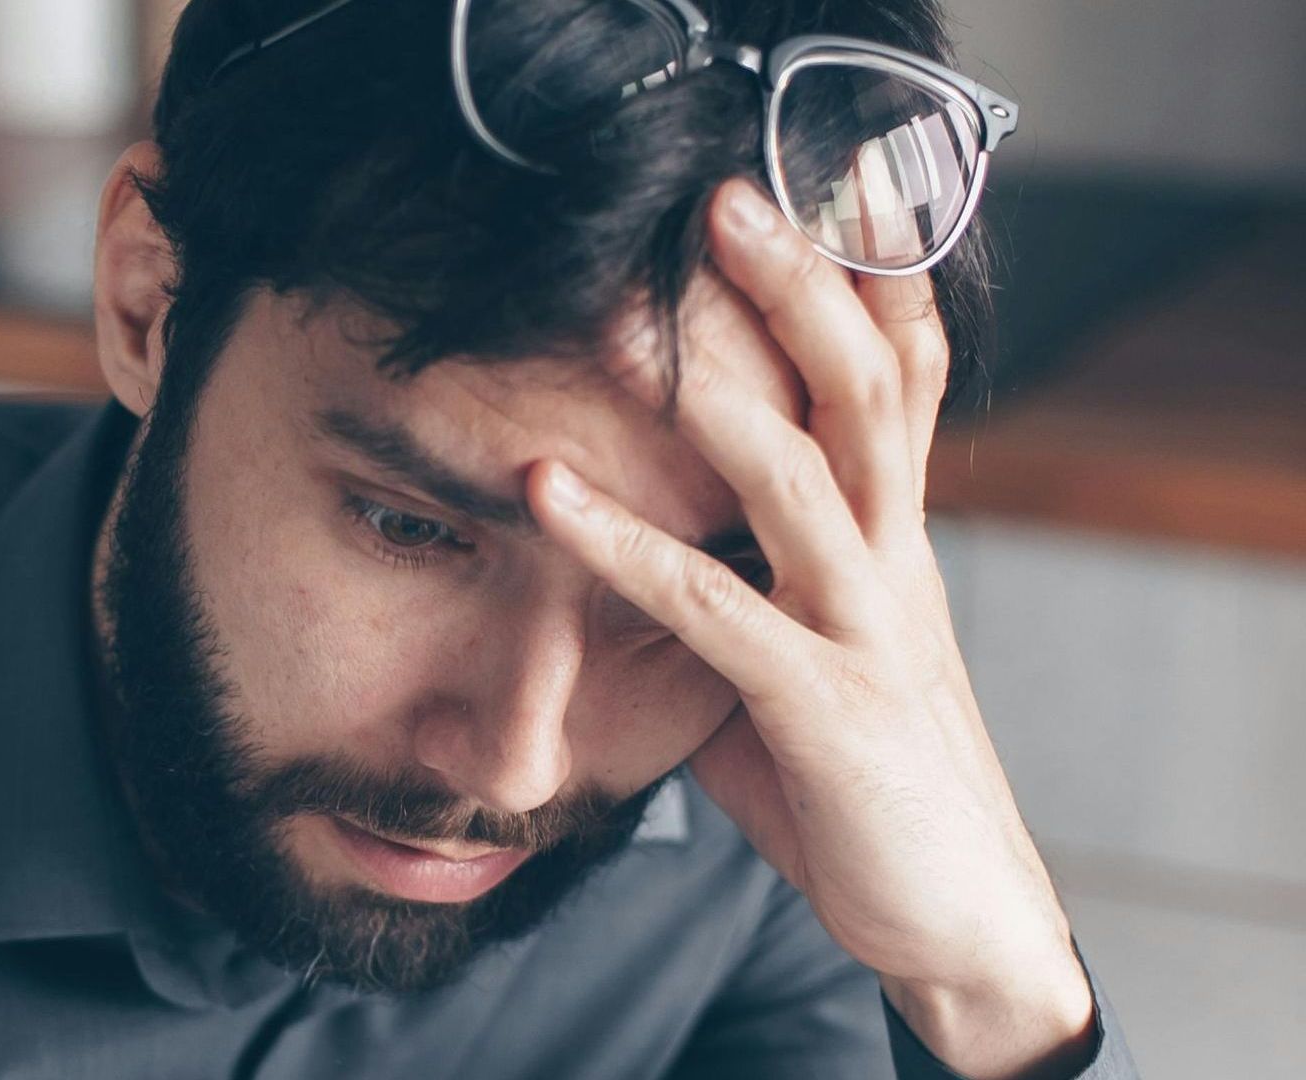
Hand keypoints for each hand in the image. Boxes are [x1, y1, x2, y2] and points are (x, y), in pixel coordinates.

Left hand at [527, 179, 1094, 1079]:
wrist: (957, 919)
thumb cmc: (867, 781)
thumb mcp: (810, 657)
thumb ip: (746, 588)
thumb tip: (654, 551)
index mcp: (895, 539)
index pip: (896, 383)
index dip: (861, 283)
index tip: (804, 192)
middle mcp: (895, 562)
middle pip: (865, 390)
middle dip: (801, 287)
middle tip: (725, 199)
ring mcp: (866, 629)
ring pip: (807, 472)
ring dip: (719, 385)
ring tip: (634, 310)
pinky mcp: (824, 706)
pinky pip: (712, 607)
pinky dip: (621, 541)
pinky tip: (544, 492)